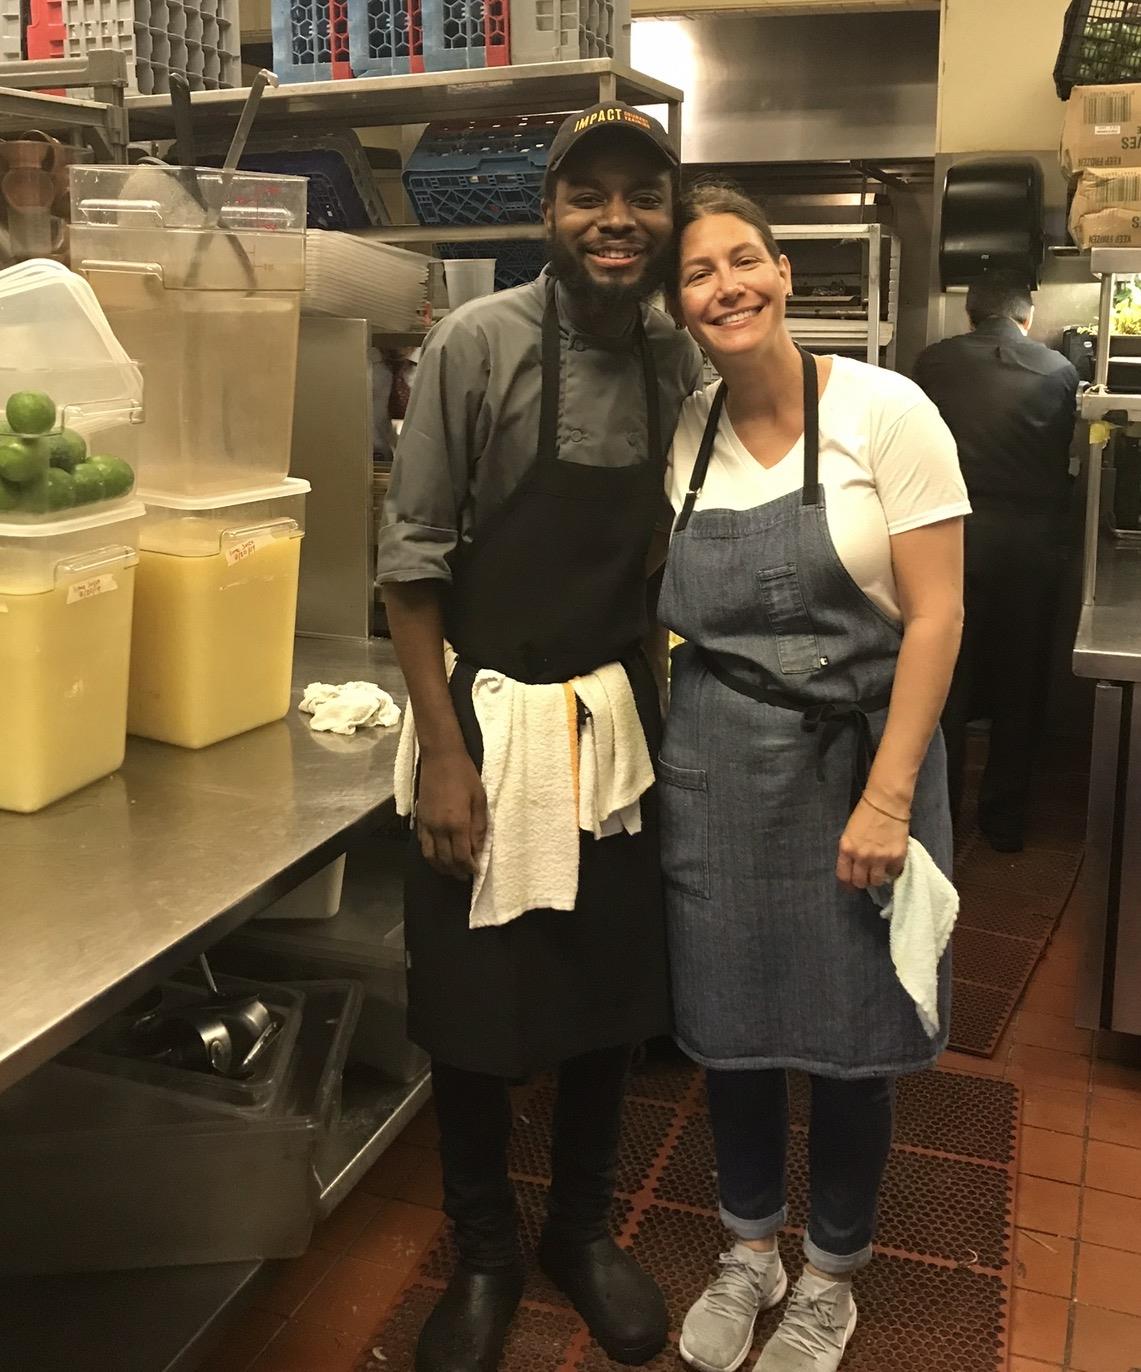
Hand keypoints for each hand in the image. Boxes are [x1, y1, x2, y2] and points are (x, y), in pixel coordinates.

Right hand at [416, 749, 487, 880]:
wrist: (441, 757)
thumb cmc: (465, 775)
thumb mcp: (480, 800)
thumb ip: (479, 827)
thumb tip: (478, 849)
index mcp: (457, 823)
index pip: (461, 856)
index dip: (469, 868)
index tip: (476, 872)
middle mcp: (439, 828)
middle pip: (446, 860)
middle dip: (456, 872)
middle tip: (465, 876)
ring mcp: (427, 824)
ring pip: (431, 856)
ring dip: (441, 868)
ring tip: (452, 872)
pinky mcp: (420, 819)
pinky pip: (423, 845)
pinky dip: (430, 856)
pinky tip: (438, 857)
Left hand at [836, 795, 907, 892]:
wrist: (886, 803)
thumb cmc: (865, 815)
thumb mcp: (849, 834)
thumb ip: (850, 852)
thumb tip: (854, 869)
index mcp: (847, 849)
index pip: (844, 876)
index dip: (847, 884)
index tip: (851, 885)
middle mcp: (862, 856)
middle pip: (860, 882)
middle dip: (862, 881)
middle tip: (866, 876)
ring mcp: (880, 858)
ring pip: (877, 881)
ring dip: (877, 878)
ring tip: (879, 871)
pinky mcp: (897, 857)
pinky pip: (893, 873)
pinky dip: (891, 870)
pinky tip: (890, 862)